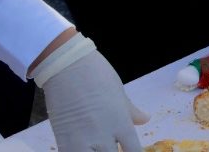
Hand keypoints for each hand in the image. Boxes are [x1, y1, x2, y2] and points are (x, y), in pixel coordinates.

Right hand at [35, 36, 148, 151]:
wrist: (66, 64)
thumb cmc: (96, 73)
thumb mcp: (119, 92)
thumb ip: (131, 111)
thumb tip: (145, 119)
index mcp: (121, 123)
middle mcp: (104, 135)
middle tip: (111, 149)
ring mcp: (83, 140)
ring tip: (96, 150)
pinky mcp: (63, 140)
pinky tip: (82, 150)